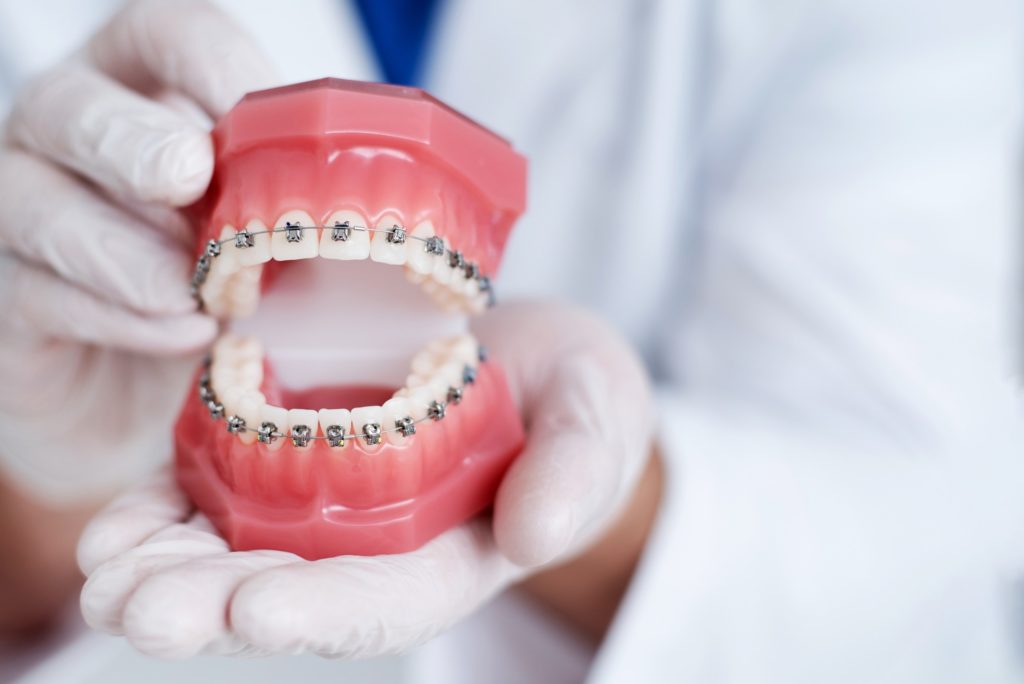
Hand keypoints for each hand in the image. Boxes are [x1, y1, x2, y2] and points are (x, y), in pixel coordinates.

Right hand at [0, 0, 276, 500]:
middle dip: (133, 140)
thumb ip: (323, 205)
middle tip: (188, 175)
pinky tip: (182, 334)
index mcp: (152, 98)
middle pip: (74, 106)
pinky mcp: (12, 299)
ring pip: (38, 202)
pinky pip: (38, 292)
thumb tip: (439, 204)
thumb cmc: (234, 299)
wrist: (155, 403)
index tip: (256, 104)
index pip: (165, 38)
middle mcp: (75, 142)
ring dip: (123, 249)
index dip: (208, 59)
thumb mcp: (288, 240)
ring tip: (195, 292)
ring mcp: (29, 215)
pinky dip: (116, 316)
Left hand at [77, 301, 655, 657]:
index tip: (256, 611)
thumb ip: (576, 472)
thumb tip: (538, 536)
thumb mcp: (597, 422)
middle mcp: (378, 544)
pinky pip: (220, 488)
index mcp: (453, 553)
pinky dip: (164, 510)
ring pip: (238, 548)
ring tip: (101, 578)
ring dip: (165, 568)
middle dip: (211, 606)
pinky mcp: (295, 447)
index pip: (386, 598)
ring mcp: (329, 500)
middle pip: (291, 588)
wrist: (534, 362)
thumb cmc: (577, 400)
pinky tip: (113, 530)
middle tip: (136, 609)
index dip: (324, 611)